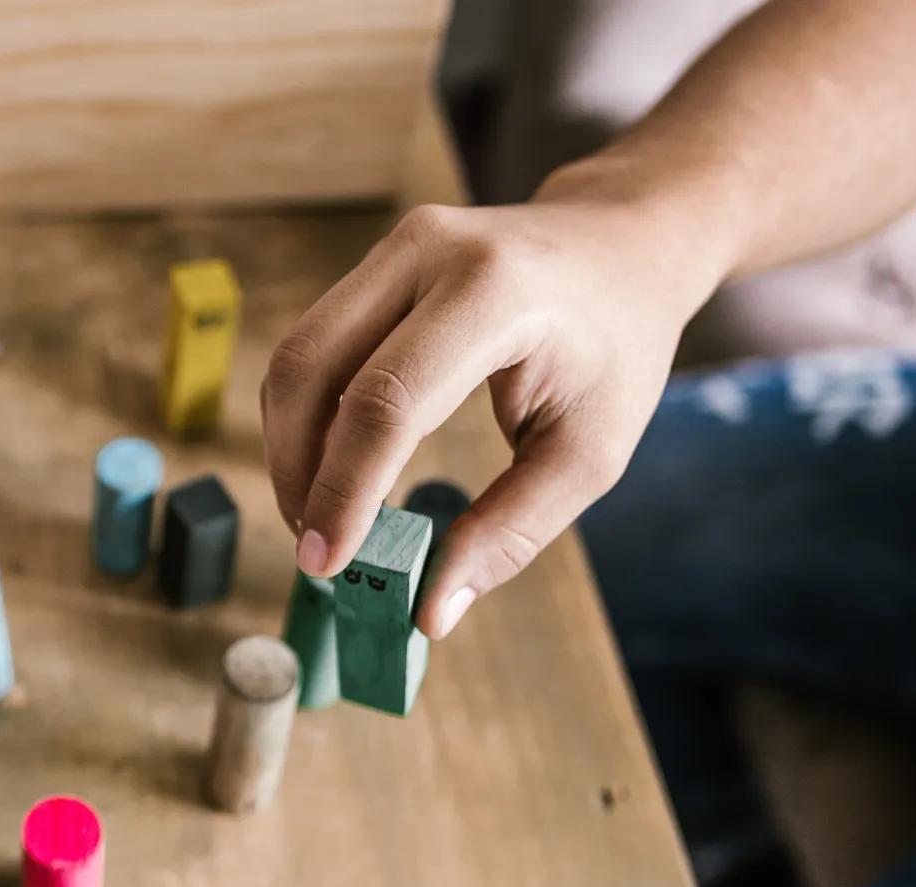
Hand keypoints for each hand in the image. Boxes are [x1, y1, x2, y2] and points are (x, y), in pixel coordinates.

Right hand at [262, 162, 725, 636]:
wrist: (624, 247)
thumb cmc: (618, 351)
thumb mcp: (588, 454)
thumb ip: (509, 532)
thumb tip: (430, 611)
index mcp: (495, 296)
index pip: (388, 401)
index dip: (345, 490)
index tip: (325, 564)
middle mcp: (428, 252)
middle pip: (314, 369)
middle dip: (300, 472)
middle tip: (318, 550)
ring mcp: (396, 247)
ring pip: (298, 355)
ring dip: (292, 447)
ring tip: (321, 517)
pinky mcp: (379, 261)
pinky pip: (316, 344)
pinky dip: (308, 415)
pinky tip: (333, 467)